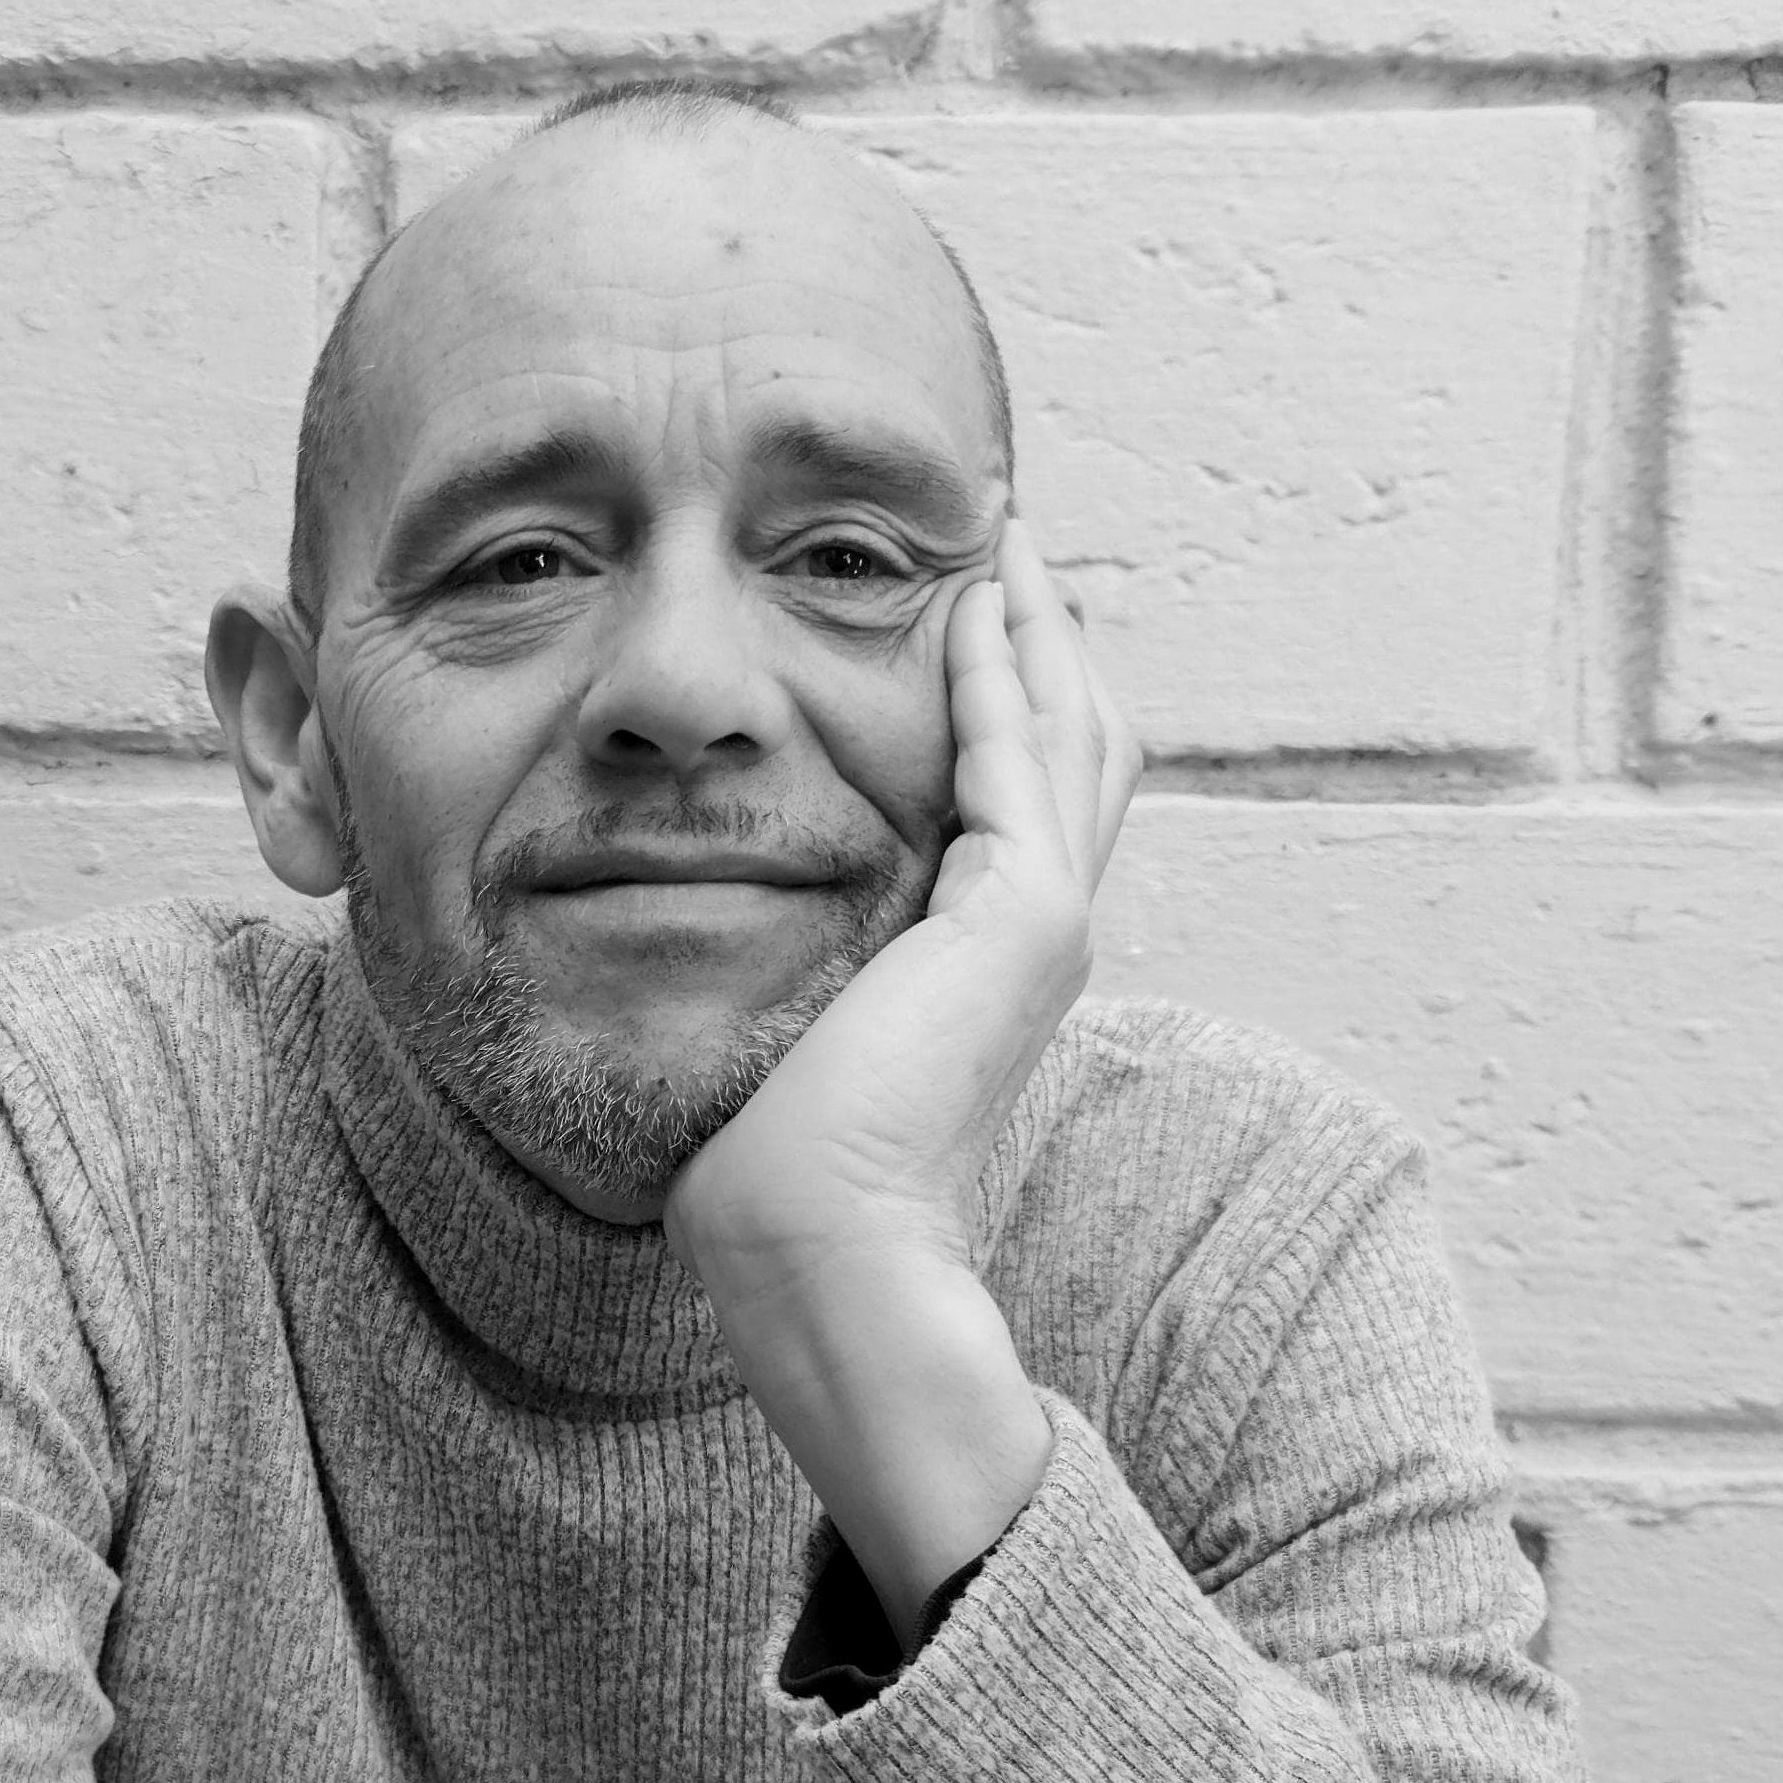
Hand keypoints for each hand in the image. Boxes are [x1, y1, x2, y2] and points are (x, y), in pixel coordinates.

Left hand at [668, 516, 1136, 1284]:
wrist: (822, 1240)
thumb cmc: (782, 1170)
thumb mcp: (798, 1030)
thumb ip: (797, 968)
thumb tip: (704, 928)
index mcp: (992, 962)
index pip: (1029, 800)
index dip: (1012, 705)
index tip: (972, 621)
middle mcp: (1039, 934)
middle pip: (1078, 748)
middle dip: (1047, 643)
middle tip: (1010, 546)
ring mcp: (1045, 921)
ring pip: (1071, 733)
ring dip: (1036, 631)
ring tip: (1004, 543)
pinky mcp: (1023, 914)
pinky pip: (1016, 755)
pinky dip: (999, 672)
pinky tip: (969, 604)